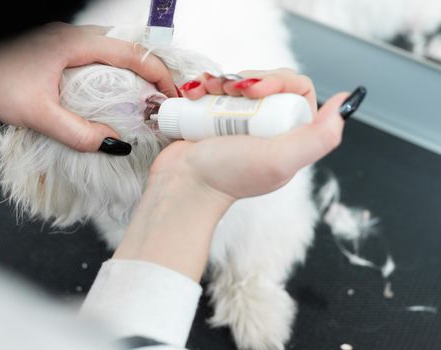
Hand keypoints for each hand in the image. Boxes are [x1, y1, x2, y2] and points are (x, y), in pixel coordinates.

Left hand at [0, 22, 177, 151]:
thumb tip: (113, 144)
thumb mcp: (38, 114)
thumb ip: (77, 133)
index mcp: (74, 42)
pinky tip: (111, 98)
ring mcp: (64, 43)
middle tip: (162, 102)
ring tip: (143, 102)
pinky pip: (95, 61)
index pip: (131, 53)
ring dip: (131, 76)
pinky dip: (112, 77)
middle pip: (126, 50)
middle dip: (150, 74)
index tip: (172, 95)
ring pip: (111, 54)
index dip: (158, 74)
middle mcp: (73, 36)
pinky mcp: (56, 53)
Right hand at [115, 70, 356, 280]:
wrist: (184, 185)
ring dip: (224, 79)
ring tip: (209, 91)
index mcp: (289, 136)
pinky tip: (198, 91)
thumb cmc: (227, 176)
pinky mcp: (214, 118)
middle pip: (268, 82)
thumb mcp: (280, 160)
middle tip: (231, 89)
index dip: (279, 81)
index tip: (256, 89)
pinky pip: (217, 90)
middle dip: (248, 78)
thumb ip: (319, 136)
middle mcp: (267, 128)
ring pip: (241, 82)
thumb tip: (345, 100)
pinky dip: (207, 85)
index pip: (296, 90)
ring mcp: (239, 122)